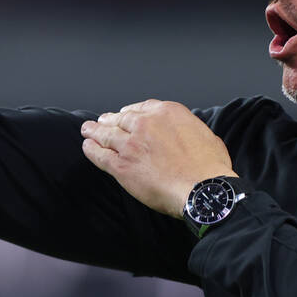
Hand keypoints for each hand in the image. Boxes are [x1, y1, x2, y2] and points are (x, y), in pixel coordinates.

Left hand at [81, 100, 237, 217]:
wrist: (202, 188)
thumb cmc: (209, 167)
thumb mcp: (205, 135)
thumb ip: (189, 129)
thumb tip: (187, 134)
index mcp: (167, 112)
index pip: (141, 107)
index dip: (130, 112)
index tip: (125, 115)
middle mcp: (145, 124)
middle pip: (121, 118)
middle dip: (110, 119)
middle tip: (102, 120)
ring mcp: (131, 144)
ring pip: (106, 134)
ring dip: (94, 131)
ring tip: (87, 129)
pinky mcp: (121, 166)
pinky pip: (100, 154)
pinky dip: (91, 149)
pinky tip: (87, 146)